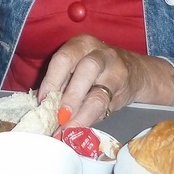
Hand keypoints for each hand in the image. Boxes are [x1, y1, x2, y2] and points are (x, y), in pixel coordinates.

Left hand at [38, 34, 173, 128]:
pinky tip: (79, 129)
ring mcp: (115, 73)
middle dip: (71, 95)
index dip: (52, 80)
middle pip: (87, 70)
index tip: (42, 101)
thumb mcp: (76, 65)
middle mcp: (100, 54)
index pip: (64, 58)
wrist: (134, 71)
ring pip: (99, 94)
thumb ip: (59, 81)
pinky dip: (89, 120)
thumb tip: (39, 104)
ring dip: (81, 114)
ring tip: (67, 128)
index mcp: (81, 44)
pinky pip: (106, 109)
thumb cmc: (94, 69)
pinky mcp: (123, 94)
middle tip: (58, 116)